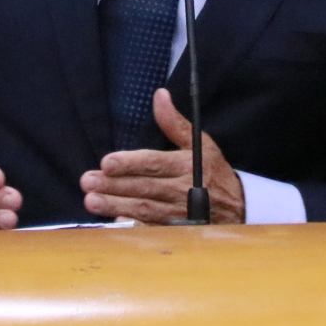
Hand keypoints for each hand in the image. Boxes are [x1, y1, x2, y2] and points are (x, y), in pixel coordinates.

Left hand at [80, 89, 244, 224]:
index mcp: (186, 165)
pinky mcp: (177, 229)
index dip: (130, 163)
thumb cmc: (213, 172)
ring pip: (144, 209)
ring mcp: (179, 212)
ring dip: (116, 206)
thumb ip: (175, 122)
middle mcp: (182, 189)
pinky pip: (153, 230)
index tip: (106, 163)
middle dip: (114, 185)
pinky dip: (135, 228)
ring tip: (92, 201)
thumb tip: (159, 95)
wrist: (238, 207)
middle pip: (143, 187)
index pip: (154, 163)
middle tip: (87, 182)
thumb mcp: (200, 143)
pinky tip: (115, 223)